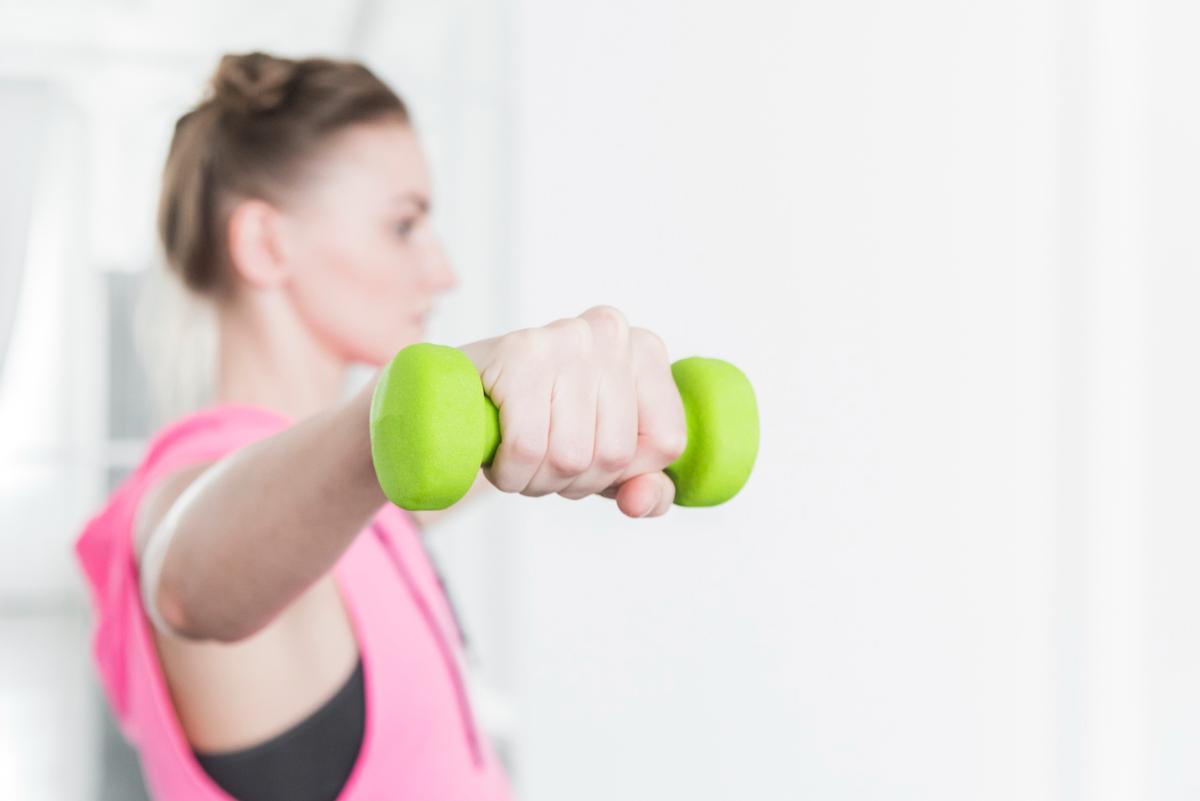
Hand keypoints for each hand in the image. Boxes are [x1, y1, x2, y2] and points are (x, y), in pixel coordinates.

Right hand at [459, 305, 686, 517]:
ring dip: (538, 481)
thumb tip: (640, 502)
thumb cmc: (542, 420)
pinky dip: (511, 473)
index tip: (591, 459)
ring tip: (521, 458)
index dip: (626, 474)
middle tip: (545, 462)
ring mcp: (567, 338)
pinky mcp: (520, 351)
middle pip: (615, 454)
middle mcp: (612, 334)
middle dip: (575, 481)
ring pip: (571, 456)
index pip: (666, 442)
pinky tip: (500, 458)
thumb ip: (645, 485)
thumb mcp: (605, 454)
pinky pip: (528, 447)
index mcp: (646, 352)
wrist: (453, 393)